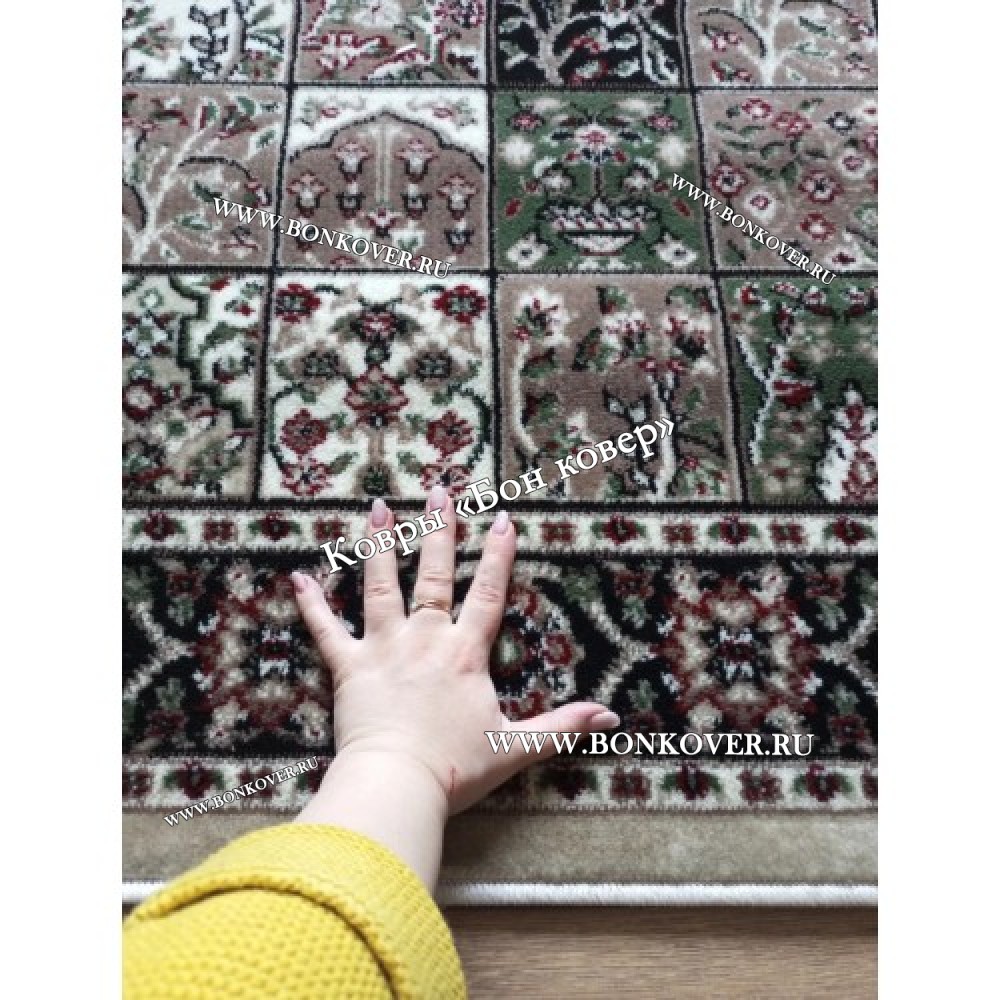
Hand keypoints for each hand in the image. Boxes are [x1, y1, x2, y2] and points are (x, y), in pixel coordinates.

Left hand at [291, 485, 619, 816]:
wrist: (397, 783)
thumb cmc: (456, 767)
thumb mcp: (516, 746)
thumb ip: (563, 727)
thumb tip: (611, 716)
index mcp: (465, 653)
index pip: (488, 593)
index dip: (498, 556)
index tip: (503, 519)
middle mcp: (425, 638)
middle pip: (434, 574)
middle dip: (439, 531)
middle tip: (439, 492)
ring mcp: (383, 648)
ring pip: (381, 585)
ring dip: (381, 545)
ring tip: (380, 508)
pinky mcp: (348, 668)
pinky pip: (326, 630)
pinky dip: (312, 604)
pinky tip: (300, 576)